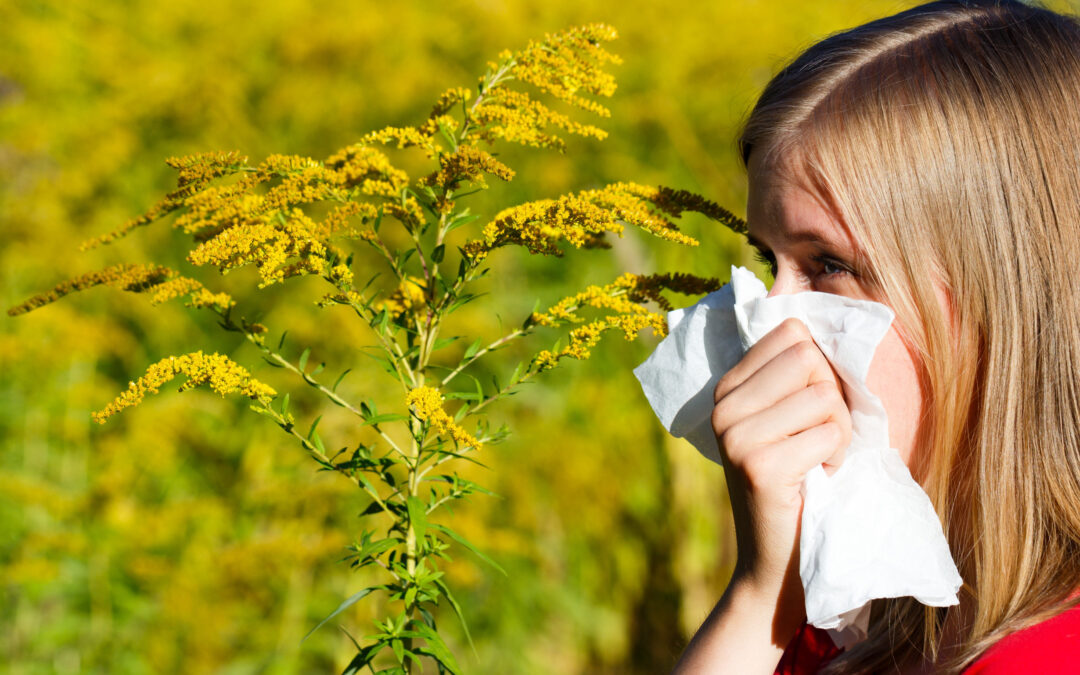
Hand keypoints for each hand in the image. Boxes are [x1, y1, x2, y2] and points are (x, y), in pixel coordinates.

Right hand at [712, 317, 851, 605]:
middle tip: (815, 440)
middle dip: (832, 399)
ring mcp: (736, 436)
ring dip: (837, 433)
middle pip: (809, 358)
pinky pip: (829, 432)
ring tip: (814, 461)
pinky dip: (836, 457)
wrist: (777, 563)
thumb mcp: (788, 421)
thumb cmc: (800, 484)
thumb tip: (826, 319)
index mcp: (727, 388)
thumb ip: (796, 376)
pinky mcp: (759, 465)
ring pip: (824, 395)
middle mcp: (723, 407)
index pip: (791, 332)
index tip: (807, 410)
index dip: (818, 368)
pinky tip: (815, 480)